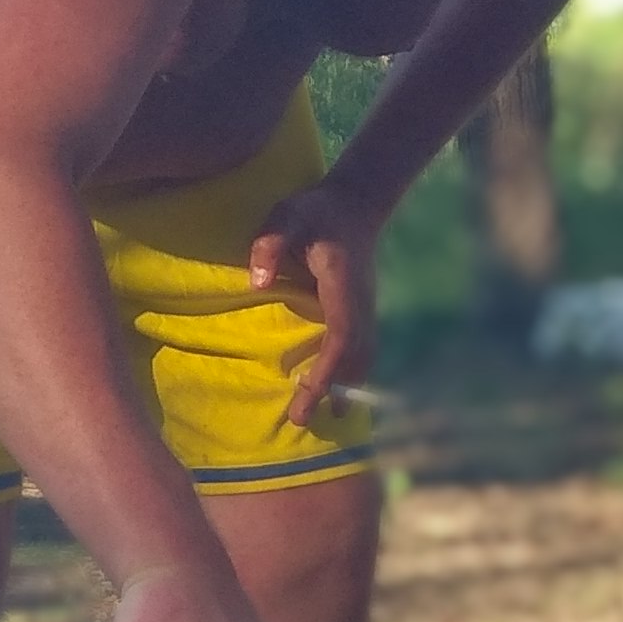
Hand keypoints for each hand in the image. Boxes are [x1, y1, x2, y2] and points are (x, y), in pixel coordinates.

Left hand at [245, 179, 387, 428]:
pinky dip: (350, 371)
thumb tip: (257, 283)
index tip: (307, 396)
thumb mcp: (288, 215)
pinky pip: (361, 347)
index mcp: (342, 286)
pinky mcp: (361, 308)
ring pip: (363, 355)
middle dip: (331, 390)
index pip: (339, 337)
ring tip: (326, 416)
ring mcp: (365, 306)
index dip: (325, 370)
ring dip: (346, 385)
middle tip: (300, 420)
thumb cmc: (316, 209)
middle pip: (354, 356)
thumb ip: (270, 243)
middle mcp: (360, 302)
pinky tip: (338, 389)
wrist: (356, 201)